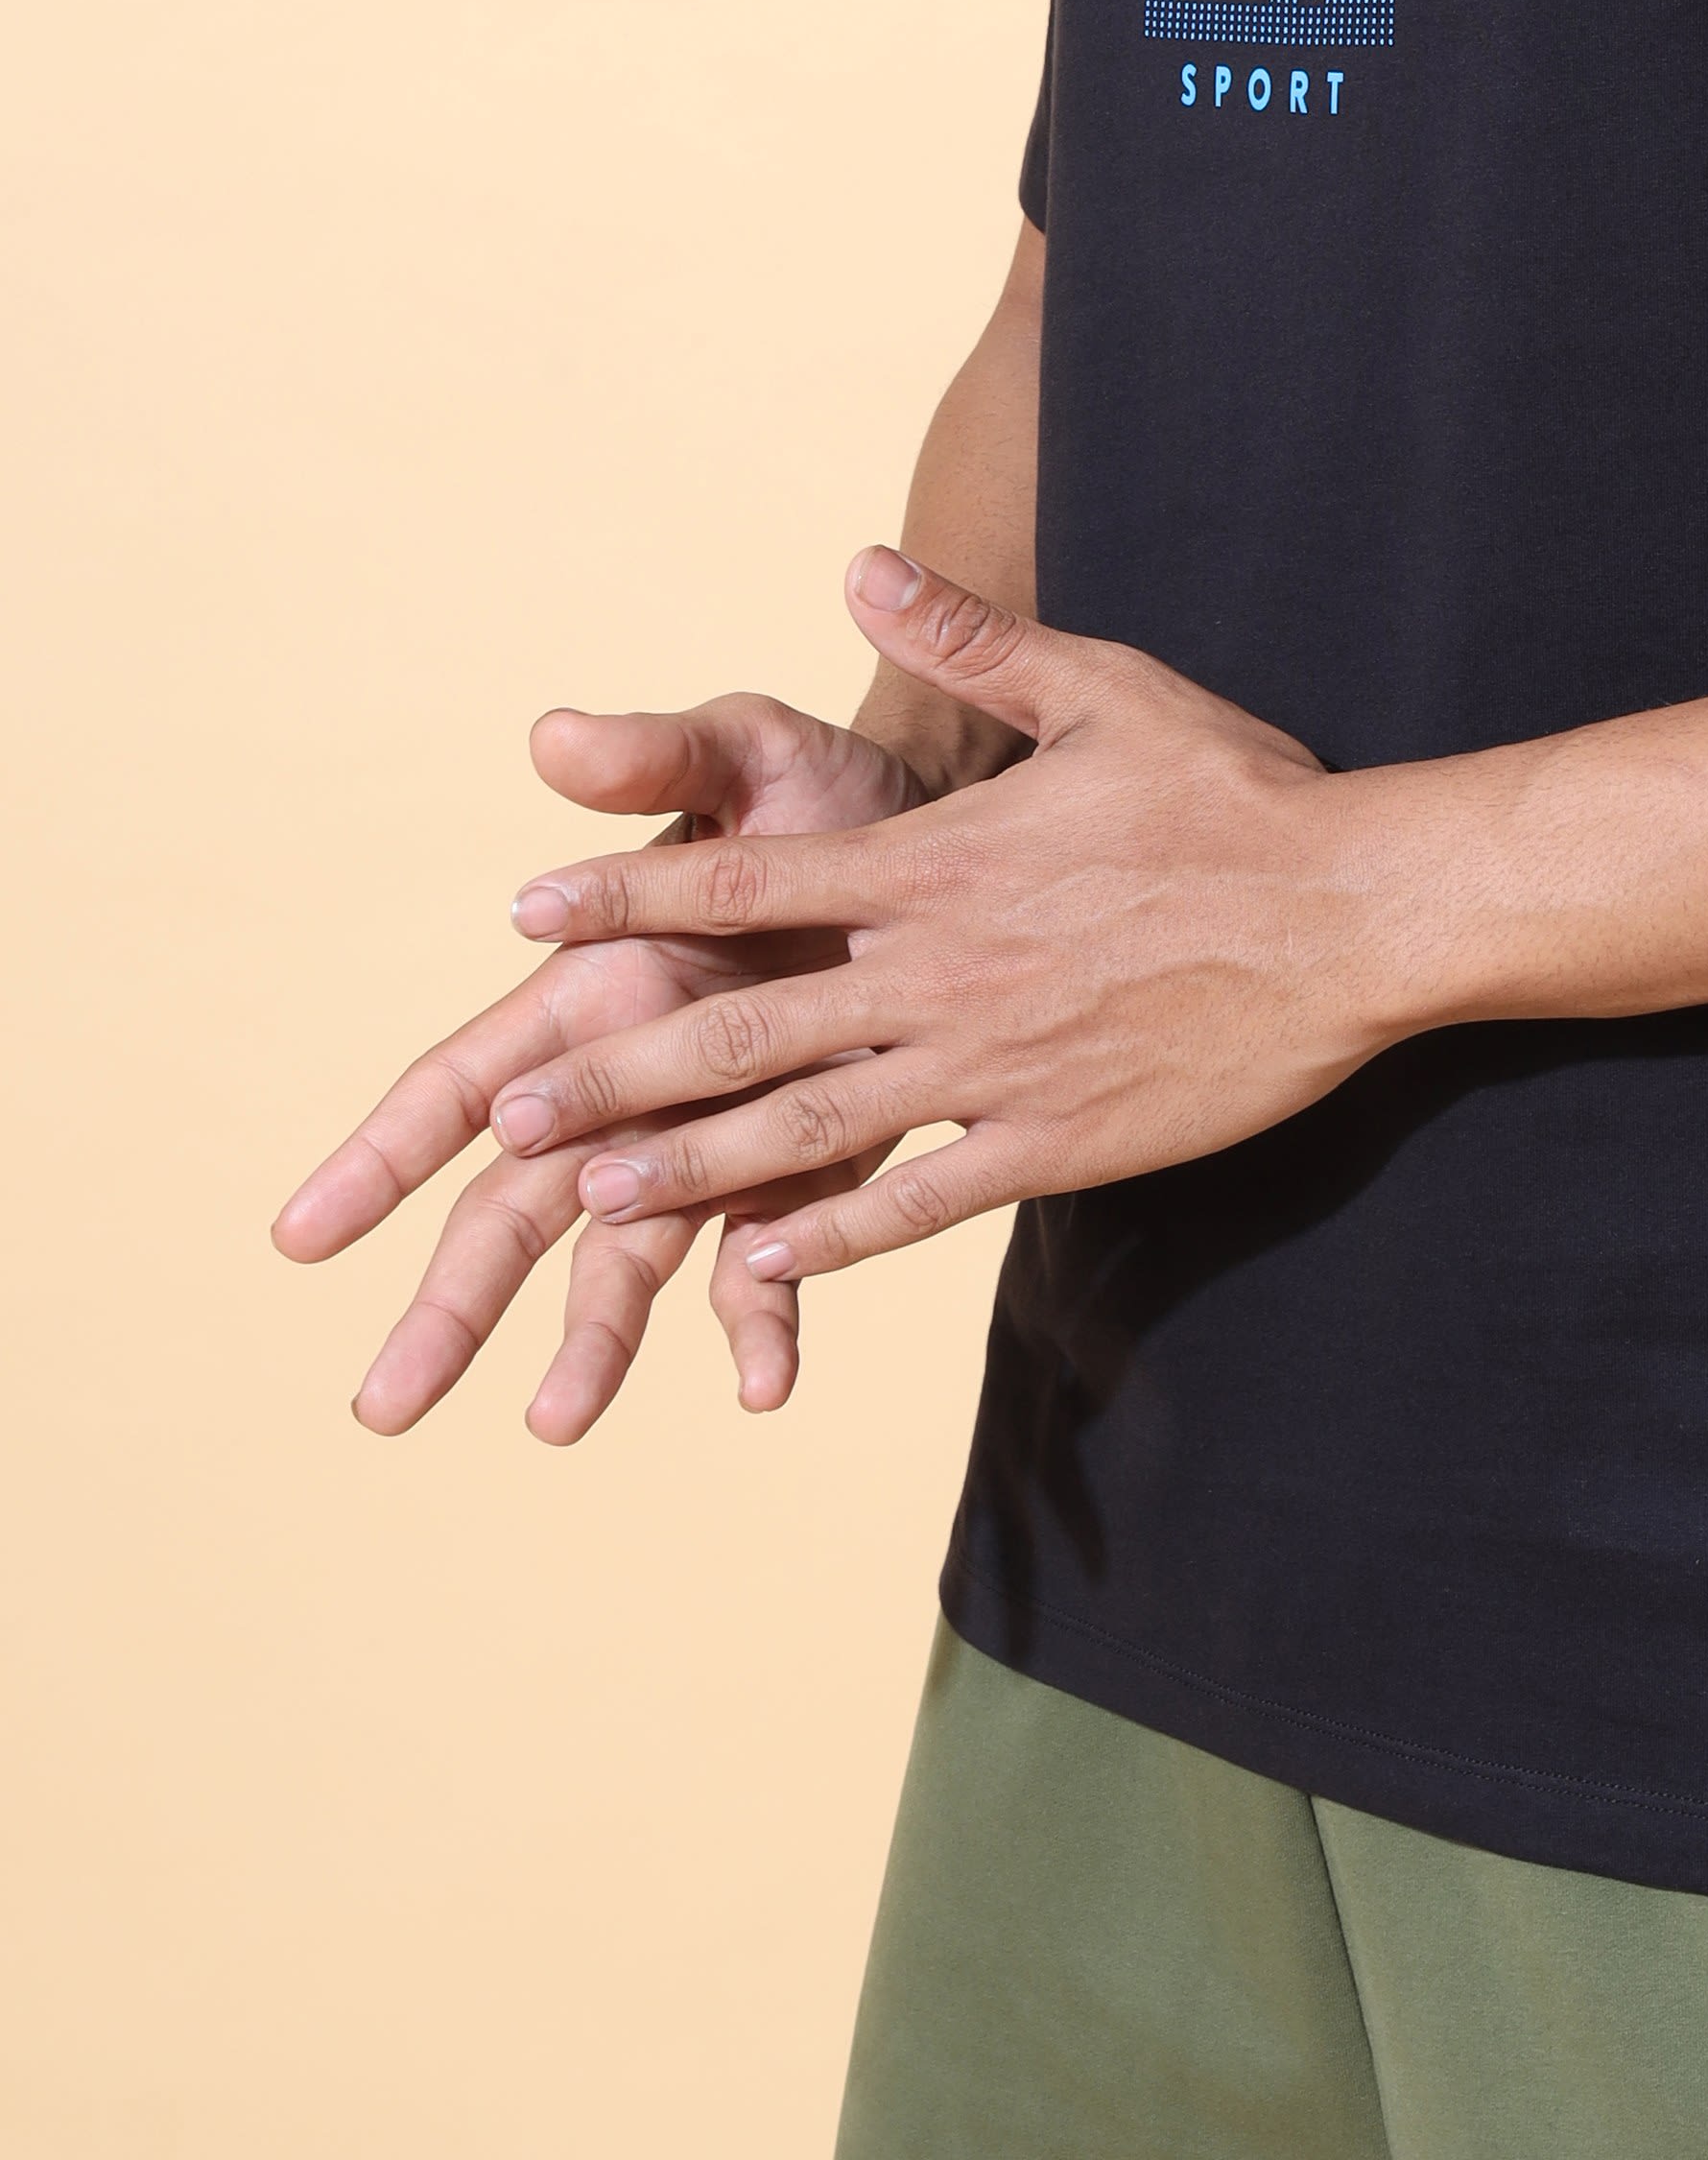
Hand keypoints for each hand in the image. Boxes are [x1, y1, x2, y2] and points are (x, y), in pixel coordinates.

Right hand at [273, 694, 917, 1437]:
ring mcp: (716, 1139)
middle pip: (514, 1207)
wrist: (954, 839)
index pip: (463, 1083)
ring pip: (625, 1257)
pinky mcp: (810, 1171)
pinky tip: (771, 1386)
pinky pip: (774, 1263)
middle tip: (383, 1406)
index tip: (301, 1236)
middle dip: (450, 1302)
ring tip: (557, 1425)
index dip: (382, 1154)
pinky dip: (765, 1319)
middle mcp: (634, 1085)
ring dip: (592, 1341)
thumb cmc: (823, 793)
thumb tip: (555, 734)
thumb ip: (659, 755)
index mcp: (593, 993)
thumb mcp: (750, 753)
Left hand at [480, 551, 1408, 1293]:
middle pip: (746, 1024)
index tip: (524, 914)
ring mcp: (997, 1067)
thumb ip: (968, 641)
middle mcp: (945, 972)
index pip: (746, 881)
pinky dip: (835, 1233)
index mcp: (941, 863)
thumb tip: (857, 565)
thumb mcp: (1100, 689)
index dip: (626, 897)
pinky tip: (763, 1258)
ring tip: (591, 1201)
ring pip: (810, 1127)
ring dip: (691, 1167)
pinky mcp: (1056, 1140)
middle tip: (509, 1112)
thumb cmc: (1235, 792)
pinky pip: (921, 1199)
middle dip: (617, 1071)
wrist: (1357, 912)